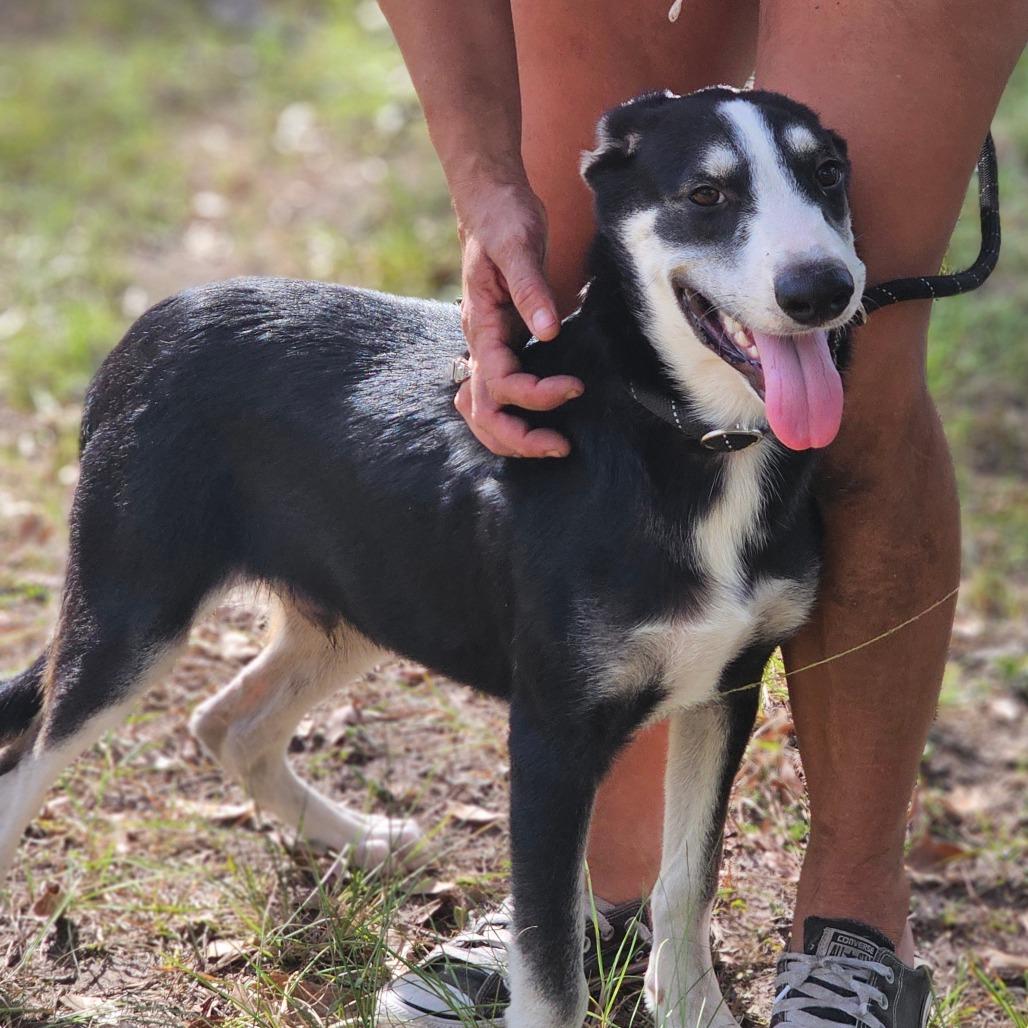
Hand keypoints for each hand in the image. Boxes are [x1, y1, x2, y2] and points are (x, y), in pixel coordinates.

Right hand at [454, 178, 583, 457]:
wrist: (490, 200)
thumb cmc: (503, 217)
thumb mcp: (517, 244)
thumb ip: (530, 288)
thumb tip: (548, 331)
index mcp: (480, 324)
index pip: (498, 380)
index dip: (535, 395)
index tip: (574, 389)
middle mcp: (479, 343)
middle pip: (484, 411)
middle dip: (518, 437)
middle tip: (561, 447)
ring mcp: (488, 347)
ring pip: (484, 411)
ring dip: (512, 436)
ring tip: (552, 445)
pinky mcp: (503, 343)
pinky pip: (499, 393)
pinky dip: (514, 416)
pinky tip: (540, 424)